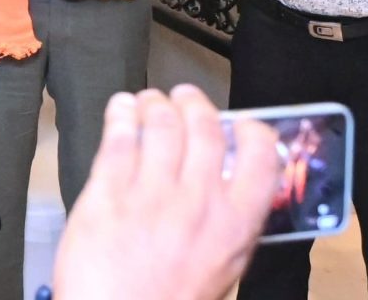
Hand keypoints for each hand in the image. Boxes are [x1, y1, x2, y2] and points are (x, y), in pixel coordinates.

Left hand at [51, 85, 279, 299]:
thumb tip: (228, 189)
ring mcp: (150, 194)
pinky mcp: (106, 193)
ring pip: (161, 125)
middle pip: (204, 129)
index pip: (260, 157)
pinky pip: (119, 140)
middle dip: (194, 104)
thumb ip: (227, 226)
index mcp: (235, 224)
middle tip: (184, 97)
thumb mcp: (222, 269)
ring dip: (156, 104)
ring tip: (149, 101)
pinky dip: (122, 115)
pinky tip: (121, 109)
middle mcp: (198, 202)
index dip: (252, 130)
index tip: (240, 123)